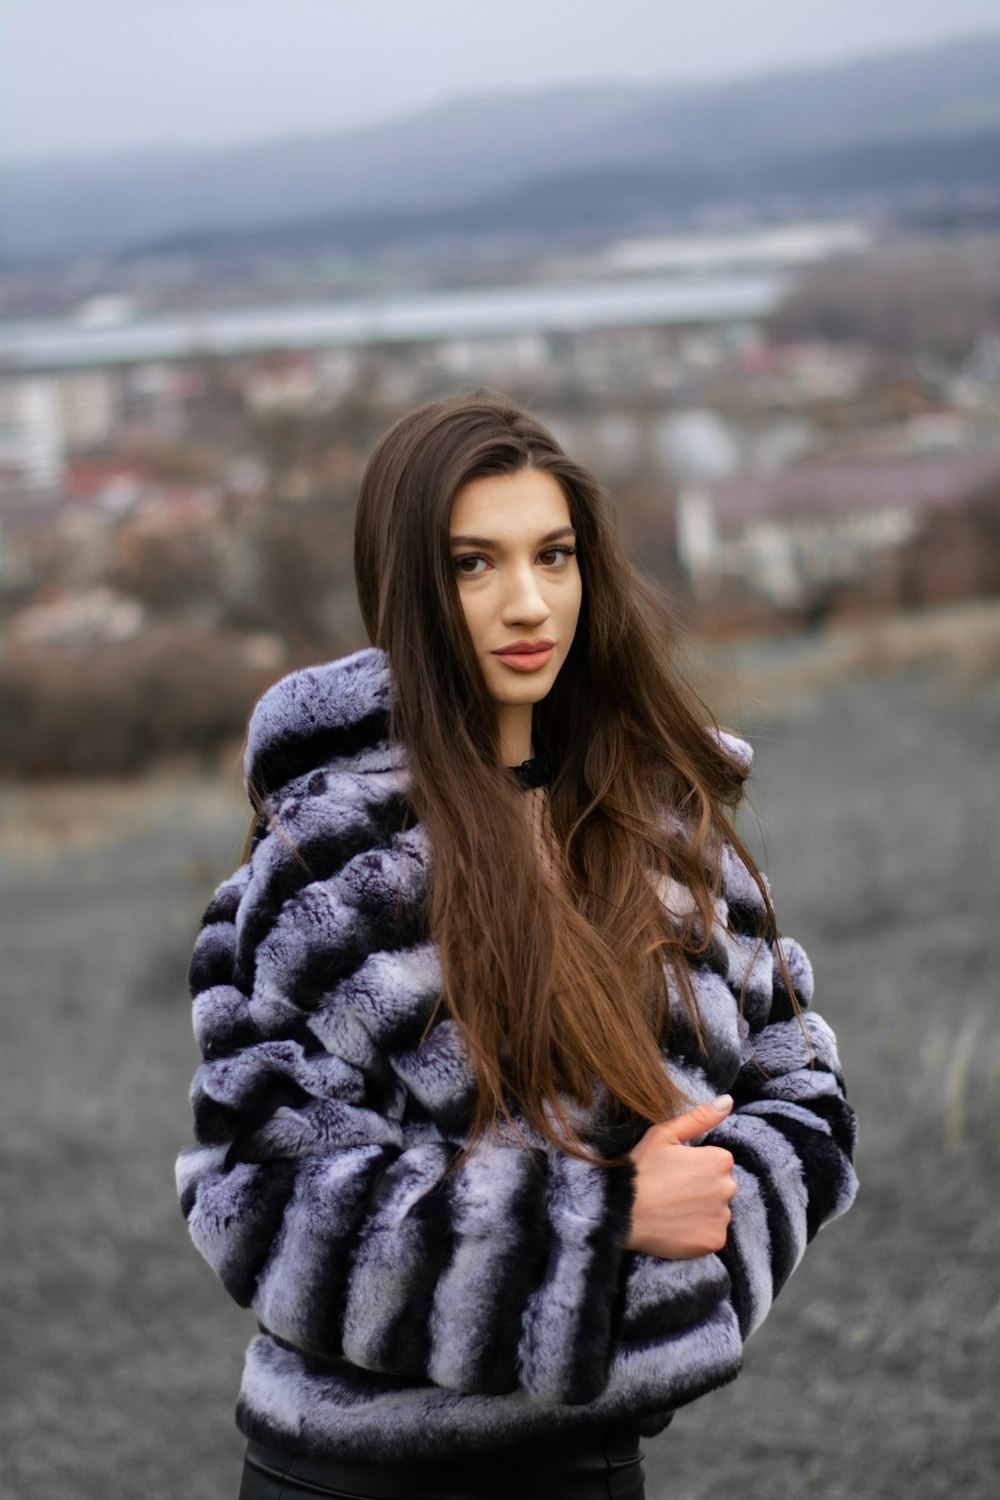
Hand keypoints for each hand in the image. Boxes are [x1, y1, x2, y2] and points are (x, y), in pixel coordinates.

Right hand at [621, 1096, 737, 1257]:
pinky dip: (698, 1232)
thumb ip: (699, 1117)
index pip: (718, 1162)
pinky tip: (676, 1226)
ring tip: (672, 1209)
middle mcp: (728, 1188)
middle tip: (671, 1191)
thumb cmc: (640, 1170)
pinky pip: (712, 1233)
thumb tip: (727, 1101)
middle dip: (702, 1187)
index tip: (674, 1172)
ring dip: (701, 1210)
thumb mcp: (664, 1135)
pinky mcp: (714, 1241)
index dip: (695, 1165)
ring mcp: (722, 1217)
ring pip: (716, 1210)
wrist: (620, 1213)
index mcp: (719, 1160)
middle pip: (720, 1186)